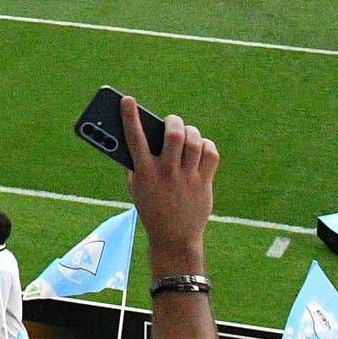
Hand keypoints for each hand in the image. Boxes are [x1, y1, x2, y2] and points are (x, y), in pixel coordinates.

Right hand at [118, 94, 219, 262]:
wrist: (174, 239)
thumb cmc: (151, 207)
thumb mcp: (135, 186)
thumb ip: (133, 161)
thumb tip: (135, 131)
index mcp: (144, 173)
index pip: (135, 139)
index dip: (129, 116)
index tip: (127, 99)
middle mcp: (166, 173)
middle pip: (174, 135)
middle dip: (174, 121)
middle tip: (171, 122)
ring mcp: (187, 179)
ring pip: (195, 142)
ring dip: (191, 132)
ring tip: (187, 133)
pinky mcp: (204, 184)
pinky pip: (211, 154)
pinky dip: (206, 145)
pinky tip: (200, 147)